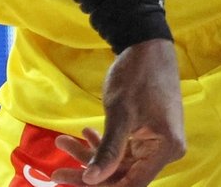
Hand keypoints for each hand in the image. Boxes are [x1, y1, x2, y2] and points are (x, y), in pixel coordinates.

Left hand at [53, 39, 185, 185]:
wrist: (148, 47)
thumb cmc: (136, 76)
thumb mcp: (119, 113)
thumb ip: (108, 149)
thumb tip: (92, 180)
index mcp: (165, 149)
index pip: (131, 184)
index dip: (101, 186)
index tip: (68, 178)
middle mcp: (165, 152)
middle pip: (123, 175)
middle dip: (89, 170)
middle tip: (56, 170)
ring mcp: (156, 143)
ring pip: (120, 162)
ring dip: (92, 154)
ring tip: (63, 141)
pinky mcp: (147, 134)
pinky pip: (123, 149)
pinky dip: (103, 144)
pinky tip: (85, 132)